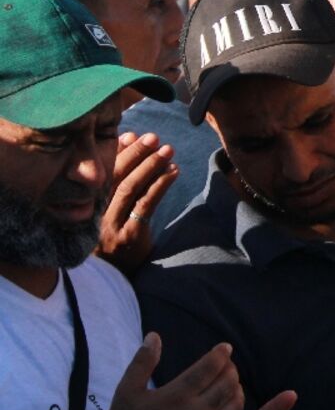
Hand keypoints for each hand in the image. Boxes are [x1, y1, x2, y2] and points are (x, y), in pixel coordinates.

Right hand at [96, 132, 178, 273]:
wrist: (119, 274)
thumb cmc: (116, 234)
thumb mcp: (111, 207)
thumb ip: (118, 177)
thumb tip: (129, 138)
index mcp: (85, 203)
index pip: (100, 172)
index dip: (116, 151)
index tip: (132, 134)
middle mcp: (93, 213)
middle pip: (114, 177)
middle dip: (135, 154)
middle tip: (153, 137)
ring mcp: (110, 226)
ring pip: (130, 189)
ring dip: (150, 166)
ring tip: (168, 150)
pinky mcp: (128, 236)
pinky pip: (145, 205)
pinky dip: (160, 185)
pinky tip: (173, 172)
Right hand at [96, 334, 243, 409]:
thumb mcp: (127, 391)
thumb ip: (142, 362)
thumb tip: (154, 336)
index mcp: (176, 396)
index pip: (210, 367)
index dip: (221, 354)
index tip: (225, 347)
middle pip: (227, 383)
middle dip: (231, 369)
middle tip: (227, 365)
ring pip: (235, 404)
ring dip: (236, 389)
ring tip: (231, 383)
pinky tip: (229, 406)